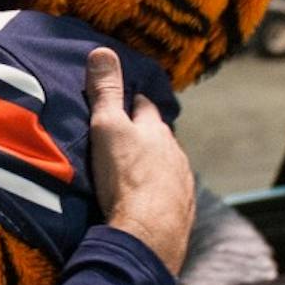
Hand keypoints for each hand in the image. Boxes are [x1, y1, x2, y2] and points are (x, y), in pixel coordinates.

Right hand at [85, 48, 194, 272]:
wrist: (149, 234)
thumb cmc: (126, 177)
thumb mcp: (107, 128)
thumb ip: (106, 92)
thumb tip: (103, 50)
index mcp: (156, 131)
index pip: (145, 106)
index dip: (134, 101)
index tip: (124, 100)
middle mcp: (175, 153)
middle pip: (159, 137)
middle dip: (145, 135)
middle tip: (124, 137)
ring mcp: (182, 183)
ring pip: (167, 165)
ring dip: (153, 165)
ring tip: (133, 171)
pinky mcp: (182, 211)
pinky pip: (170, 194)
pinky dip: (158, 192)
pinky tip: (146, 201)